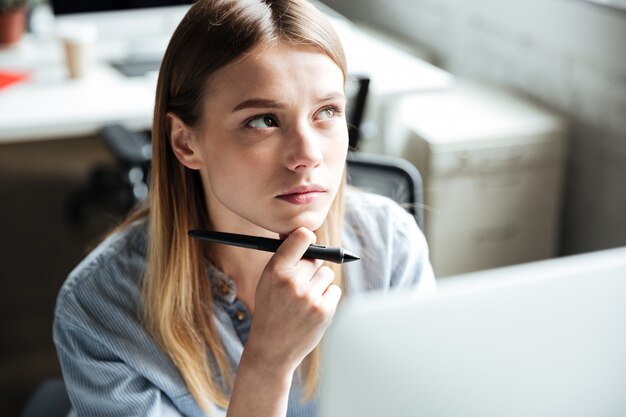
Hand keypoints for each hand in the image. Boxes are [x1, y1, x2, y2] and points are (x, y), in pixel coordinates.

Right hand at [243, 227, 341, 376]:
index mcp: (275, 271)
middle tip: (298, 286)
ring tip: (304, 300)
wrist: (271, 350)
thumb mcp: (267, 282)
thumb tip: (306, 234)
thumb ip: (285, 259)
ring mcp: (309, 297)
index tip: (307, 239)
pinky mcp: (324, 310)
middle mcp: (292, 282)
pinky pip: (334, 290)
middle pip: (316, 258)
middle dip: (310, 269)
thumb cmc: (270, 311)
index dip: (306, 237)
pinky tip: (312, 309)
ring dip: (319, 284)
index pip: (301, 238)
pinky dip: (327, 298)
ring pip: (327, 274)